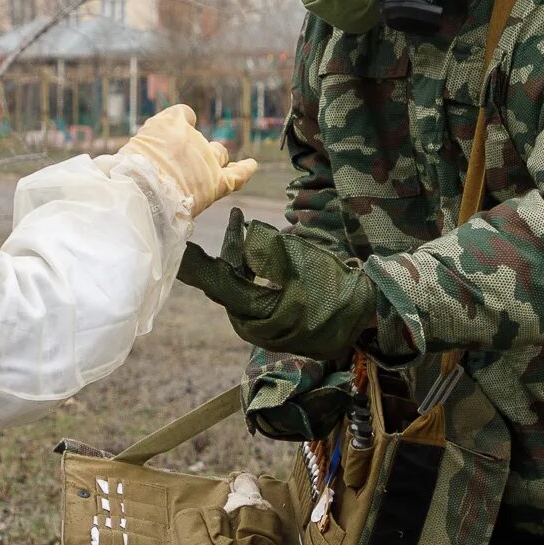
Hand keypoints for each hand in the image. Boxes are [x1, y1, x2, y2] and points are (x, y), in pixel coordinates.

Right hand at [116, 104, 257, 214]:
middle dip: (191, 146)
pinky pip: (238, 174)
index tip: (170, 137)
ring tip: (208, 167)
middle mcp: (192, 135)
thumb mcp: (125, 153)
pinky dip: (246, 169)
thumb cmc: (124, 176)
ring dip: (213, 158)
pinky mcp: (217, 182)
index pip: (181, 114)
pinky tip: (252, 165)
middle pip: (198, 136)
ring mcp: (207, 158)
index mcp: (168, 123)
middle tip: (177, 164)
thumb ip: (136, 153)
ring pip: (218, 152)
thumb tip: (126, 164)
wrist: (141, 195)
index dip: (178, 124)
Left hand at [177, 208, 380, 361]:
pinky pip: (254, 291)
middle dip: (227, 249)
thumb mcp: (299, 262)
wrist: (365, 313)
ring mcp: (262, 326)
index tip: (178, 243)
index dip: (195, 261)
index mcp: (252, 312)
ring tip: (242, 223)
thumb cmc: (333, 287)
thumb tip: (244, 234)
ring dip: (240, 256)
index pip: (215, 281)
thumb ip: (266, 250)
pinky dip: (255, 268)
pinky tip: (259, 245)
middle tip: (231, 218)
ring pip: (240, 284)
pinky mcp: (273, 323)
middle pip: (227, 280)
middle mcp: (250, 323)